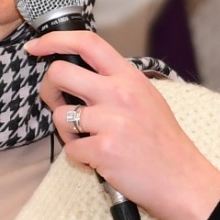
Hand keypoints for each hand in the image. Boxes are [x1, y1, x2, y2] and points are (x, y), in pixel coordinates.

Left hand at [27, 31, 219, 219]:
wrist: (182, 179)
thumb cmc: (163, 143)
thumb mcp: (146, 98)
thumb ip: (116, 83)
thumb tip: (81, 74)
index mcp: (129, 78)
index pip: (88, 43)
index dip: (55, 40)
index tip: (37, 46)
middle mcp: (119, 93)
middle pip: (60, 73)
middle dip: (48, 89)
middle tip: (58, 103)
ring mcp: (110, 121)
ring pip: (59, 116)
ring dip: (66, 132)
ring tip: (89, 141)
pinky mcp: (103, 149)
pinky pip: (70, 149)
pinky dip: (80, 158)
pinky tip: (100, 160)